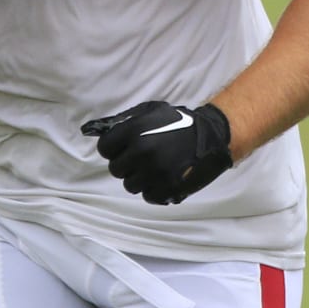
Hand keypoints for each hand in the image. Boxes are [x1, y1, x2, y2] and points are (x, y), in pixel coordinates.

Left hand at [81, 101, 233, 204]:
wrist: (211, 136)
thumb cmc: (179, 122)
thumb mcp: (151, 111)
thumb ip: (126, 121)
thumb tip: (97, 130)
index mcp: (135, 131)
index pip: (104, 148)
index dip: (112, 148)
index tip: (121, 148)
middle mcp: (142, 152)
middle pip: (116, 169)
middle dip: (125, 164)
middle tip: (139, 159)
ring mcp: (155, 172)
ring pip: (130, 185)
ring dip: (139, 178)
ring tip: (153, 168)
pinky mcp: (167, 188)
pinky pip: (148, 196)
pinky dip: (154, 189)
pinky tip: (162, 178)